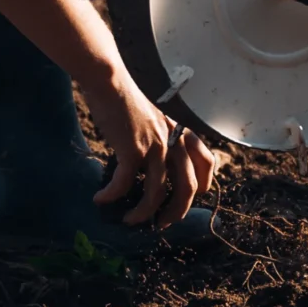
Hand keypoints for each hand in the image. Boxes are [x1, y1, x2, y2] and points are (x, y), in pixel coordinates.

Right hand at [84, 66, 215, 229]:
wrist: (110, 82)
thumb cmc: (128, 102)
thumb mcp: (157, 121)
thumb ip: (164, 140)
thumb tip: (156, 167)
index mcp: (182, 134)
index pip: (207, 164)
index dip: (201, 186)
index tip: (186, 199)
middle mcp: (174, 141)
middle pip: (188, 188)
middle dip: (176, 212)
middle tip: (162, 224)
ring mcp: (155, 146)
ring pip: (157, 192)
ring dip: (143, 213)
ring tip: (128, 220)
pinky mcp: (132, 148)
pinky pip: (124, 182)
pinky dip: (112, 195)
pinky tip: (101, 199)